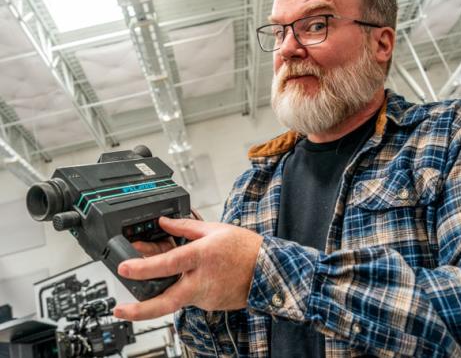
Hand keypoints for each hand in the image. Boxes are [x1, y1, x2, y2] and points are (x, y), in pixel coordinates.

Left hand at [113, 217, 262, 320]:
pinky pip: (189, 296)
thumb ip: (185, 228)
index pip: (167, 263)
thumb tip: (164, 223)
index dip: (143, 267)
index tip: (124, 269)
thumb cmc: (244, 248)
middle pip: (166, 302)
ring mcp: (205, 296)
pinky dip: (183, 286)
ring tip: (159, 270)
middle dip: (139, 310)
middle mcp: (201, 280)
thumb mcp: (214, 229)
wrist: (267, 271)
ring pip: (176, 297)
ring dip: (163, 287)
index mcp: (202, 256)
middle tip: (119, 310)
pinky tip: (189, 275)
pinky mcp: (209, 304)